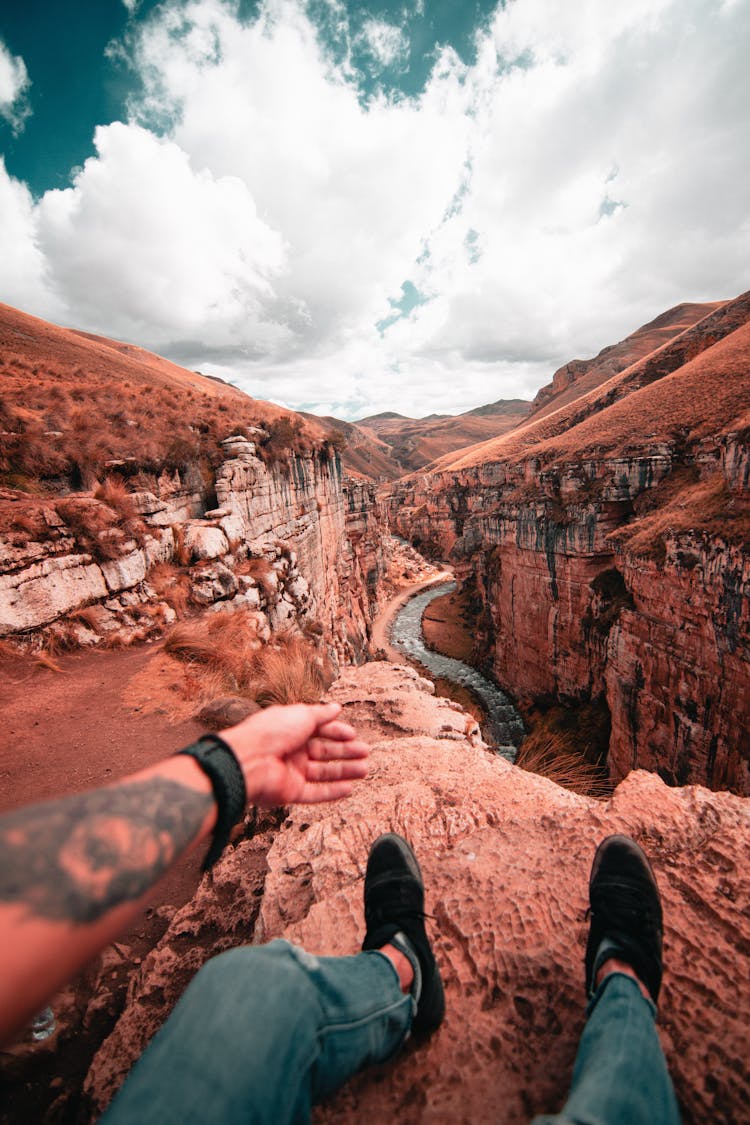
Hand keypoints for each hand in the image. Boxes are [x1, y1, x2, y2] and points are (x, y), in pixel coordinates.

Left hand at [219, 702, 368, 806]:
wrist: (248, 761)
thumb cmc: (271, 732)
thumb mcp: (301, 715)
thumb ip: (321, 714)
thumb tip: (337, 707)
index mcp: (290, 729)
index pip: (318, 730)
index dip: (336, 732)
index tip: (353, 735)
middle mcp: (291, 750)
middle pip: (324, 752)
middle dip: (345, 752)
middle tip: (365, 752)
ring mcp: (291, 771)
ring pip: (323, 773)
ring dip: (344, 771)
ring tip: (364, 770)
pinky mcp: (290, 792)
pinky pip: (315, 793)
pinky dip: (332, 792)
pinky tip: (349, 788)